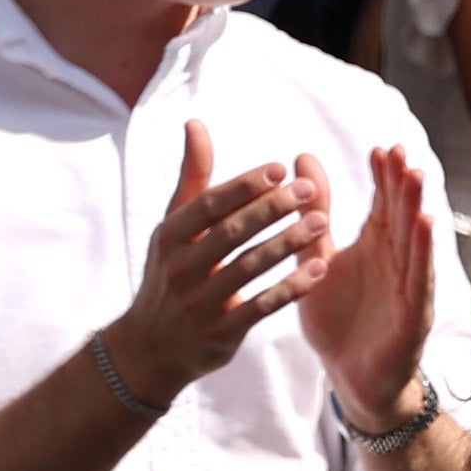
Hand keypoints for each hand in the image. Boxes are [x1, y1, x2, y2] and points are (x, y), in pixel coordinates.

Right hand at [101, 121, 329, 403]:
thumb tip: (196, 122)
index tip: (280, 168)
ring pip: (249, 268)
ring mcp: (200, 302)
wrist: (149, 348)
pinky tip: (319, 269)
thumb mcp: (173, 226)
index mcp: (170, 236)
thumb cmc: (171, 272)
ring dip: (287, 244)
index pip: (209, 204)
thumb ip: (194, 178)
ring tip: (322, 222)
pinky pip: (262, 307)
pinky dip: (291, 288)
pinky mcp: (221, 331)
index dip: (245, 186)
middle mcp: (181, 267)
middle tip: (310, 189)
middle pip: (231, 232)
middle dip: (271, 209)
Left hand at [298, 145, 442, 430]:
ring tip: (415, 175)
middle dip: (401, 183)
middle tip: (399, 150)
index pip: (382, 204)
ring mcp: (408, 287)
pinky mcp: (413, 314)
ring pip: (414, 241)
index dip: (383, 177)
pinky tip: (425, 225)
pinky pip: (419, 279)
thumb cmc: (339, 321)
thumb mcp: (317, 262)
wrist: (351, 378)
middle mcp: (396, 262)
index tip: (380, 148)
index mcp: (374, 248)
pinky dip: (423, 252)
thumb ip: (314, 217)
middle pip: (400, 215)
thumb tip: (303, 159)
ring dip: (416, 207)